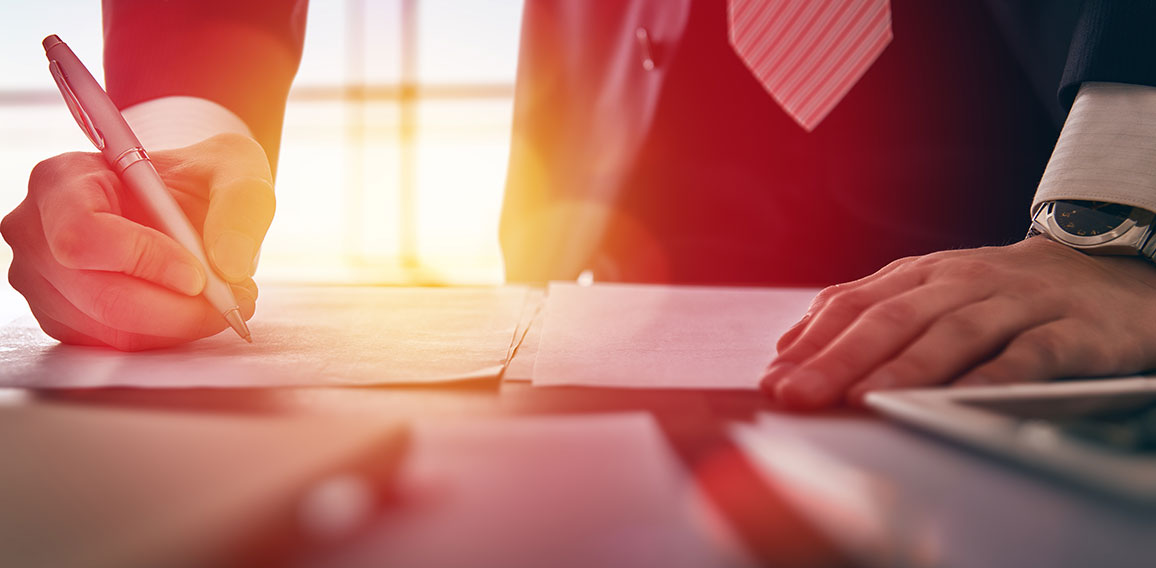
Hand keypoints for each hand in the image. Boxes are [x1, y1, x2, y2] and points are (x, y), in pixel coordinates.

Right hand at [1, 133, 273, 349]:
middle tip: (233, 301)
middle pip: (101, 296)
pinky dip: (165, 336)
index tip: (200, 275)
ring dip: (179, 326)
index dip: (143, 260)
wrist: (185, 202)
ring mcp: (43, 281)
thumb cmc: (200, 177)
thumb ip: (240, 205)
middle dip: (178, 309)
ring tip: (224, 301)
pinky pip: (115, 346)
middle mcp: (38, 232)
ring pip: (111, 330)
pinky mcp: (64, 319)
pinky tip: (193, 311)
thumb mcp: (234, 168)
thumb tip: (230, 265)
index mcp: (62, 180)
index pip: (84, 234)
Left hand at [761, 236, 1155, 408]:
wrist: (1107, 273)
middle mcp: (962, 283)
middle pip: (891, 319)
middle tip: (799, 395)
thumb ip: (865, 313)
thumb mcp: (929, 291)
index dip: (811, 341)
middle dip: (838, 359)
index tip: (774, 379)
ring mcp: (1017, 303)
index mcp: (921, 275)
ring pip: (952, 333)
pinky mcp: (1070, 330)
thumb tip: (790, 346)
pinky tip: (959, 401)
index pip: (854, 304)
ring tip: (863, 398)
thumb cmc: (1001, 294)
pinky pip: (1026, 355)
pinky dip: (991, 378)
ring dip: (902, 368)